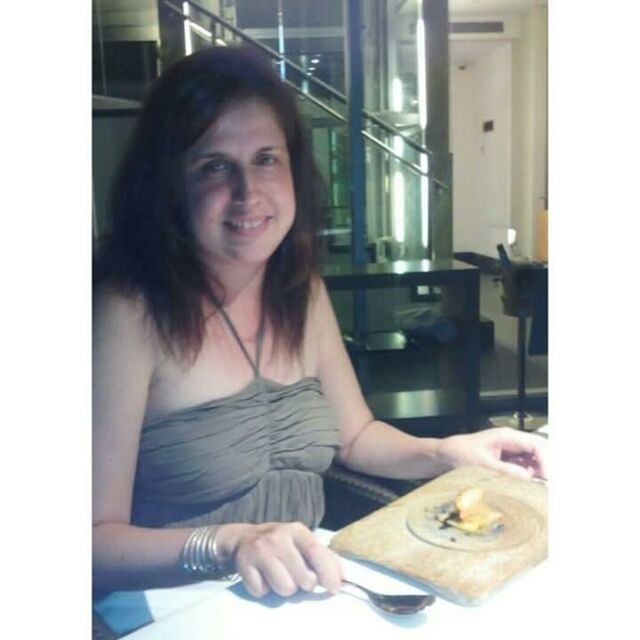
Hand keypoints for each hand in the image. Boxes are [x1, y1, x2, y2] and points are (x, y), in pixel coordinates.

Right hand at [217, 522, 343, 597]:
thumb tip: (344, 577)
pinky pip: (262, 592)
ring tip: (280, 576)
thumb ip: (323, 556)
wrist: (243, 538)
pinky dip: (264, 590)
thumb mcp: (301, 542)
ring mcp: (260, 550)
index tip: (334, 588)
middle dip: (305, 584)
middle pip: (303, 578)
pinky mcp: (244, 564)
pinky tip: (263, 577)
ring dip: (285, 589)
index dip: (328, 572)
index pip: (316, 552)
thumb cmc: (282, 543)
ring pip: (285, 588)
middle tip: (297, 576)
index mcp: (297, 530)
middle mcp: (278, 537)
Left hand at [437, 427, 547, 480]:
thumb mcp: (483, 464)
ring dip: (539, 474)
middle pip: (539, 452)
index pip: (536, 445)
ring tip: (542, 490)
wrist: (445, 455)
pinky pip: (525, 468)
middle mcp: (512, 442)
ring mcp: (511, 452)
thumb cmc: (460, 454)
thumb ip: (506, 470)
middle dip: (547, 467)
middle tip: (550, 486)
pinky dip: (530, 478)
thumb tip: (530, 478)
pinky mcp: (508, 462)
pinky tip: (530, 488)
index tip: (548, 478)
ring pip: (534, 461)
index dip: (546, 461)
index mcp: (507, 436)